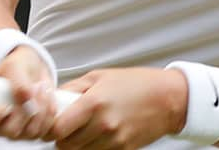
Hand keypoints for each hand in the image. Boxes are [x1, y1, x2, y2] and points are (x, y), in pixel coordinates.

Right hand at [0, 46, 57, 140]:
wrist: (34, 69)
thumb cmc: (17, 66)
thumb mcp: (14, 65)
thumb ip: (16, 81)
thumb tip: (25, 97)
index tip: (3, 107)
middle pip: (7, 131)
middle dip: (24, 110)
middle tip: (31, 88)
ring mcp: (15, 130)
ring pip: (30, 132)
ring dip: (41, 108)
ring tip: (40, 87)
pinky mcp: (33, 131)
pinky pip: (45, 132)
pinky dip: (50, 112)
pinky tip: (47, 97)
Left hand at [44, 67, 187, 149]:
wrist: (168, 99)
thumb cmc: (134, 83)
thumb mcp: (99, 76)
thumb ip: (72, 89)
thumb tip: (52, 99)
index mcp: (93, 103)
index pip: (58, 129)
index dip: (50, 129)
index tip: (51, 123)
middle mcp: (103, 125)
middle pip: (66, 145)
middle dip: (61, 138)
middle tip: (65, 127)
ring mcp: (114, 140)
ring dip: (76, 144)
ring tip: (82, 129)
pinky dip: (93, 147)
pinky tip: (97, 134)